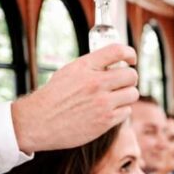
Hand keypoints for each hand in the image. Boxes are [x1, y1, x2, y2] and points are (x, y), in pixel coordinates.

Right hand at [11, 45, 138, 153]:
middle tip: (123, 83)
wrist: (40, 121)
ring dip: (127, 96)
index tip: (131, 60)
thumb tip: (115, 63)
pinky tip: (108, 111)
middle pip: (131, 75)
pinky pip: (127, 111)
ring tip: (115, 98)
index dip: (130, 53)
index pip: (117, 51)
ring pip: (132, 94)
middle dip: (130, 79)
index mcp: (85, 66)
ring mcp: (102, 102)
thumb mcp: (69, 72)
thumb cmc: (55, 96)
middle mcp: (95, 83)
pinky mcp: (106, 120)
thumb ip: (92, 67)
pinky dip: (121, 111)